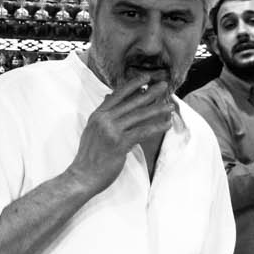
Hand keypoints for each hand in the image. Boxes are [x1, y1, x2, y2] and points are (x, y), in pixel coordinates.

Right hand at [70, 72, 175, 192]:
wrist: (82, 175)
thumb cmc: (89, 156)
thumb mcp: (92, 130)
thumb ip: (103, 115)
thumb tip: (110, 97)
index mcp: (98, 115)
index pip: (118, 95)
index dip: (133, 85)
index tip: (146, 78)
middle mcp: (104, 120)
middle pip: (131, 102)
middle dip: (150, 93)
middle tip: (164, 85)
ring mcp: (112, 131)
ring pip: (139, 116)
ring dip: (157, 110)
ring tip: (170, 106)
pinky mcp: (120, 144)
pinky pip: (142, 132)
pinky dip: (156, 127)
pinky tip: (166, 124)